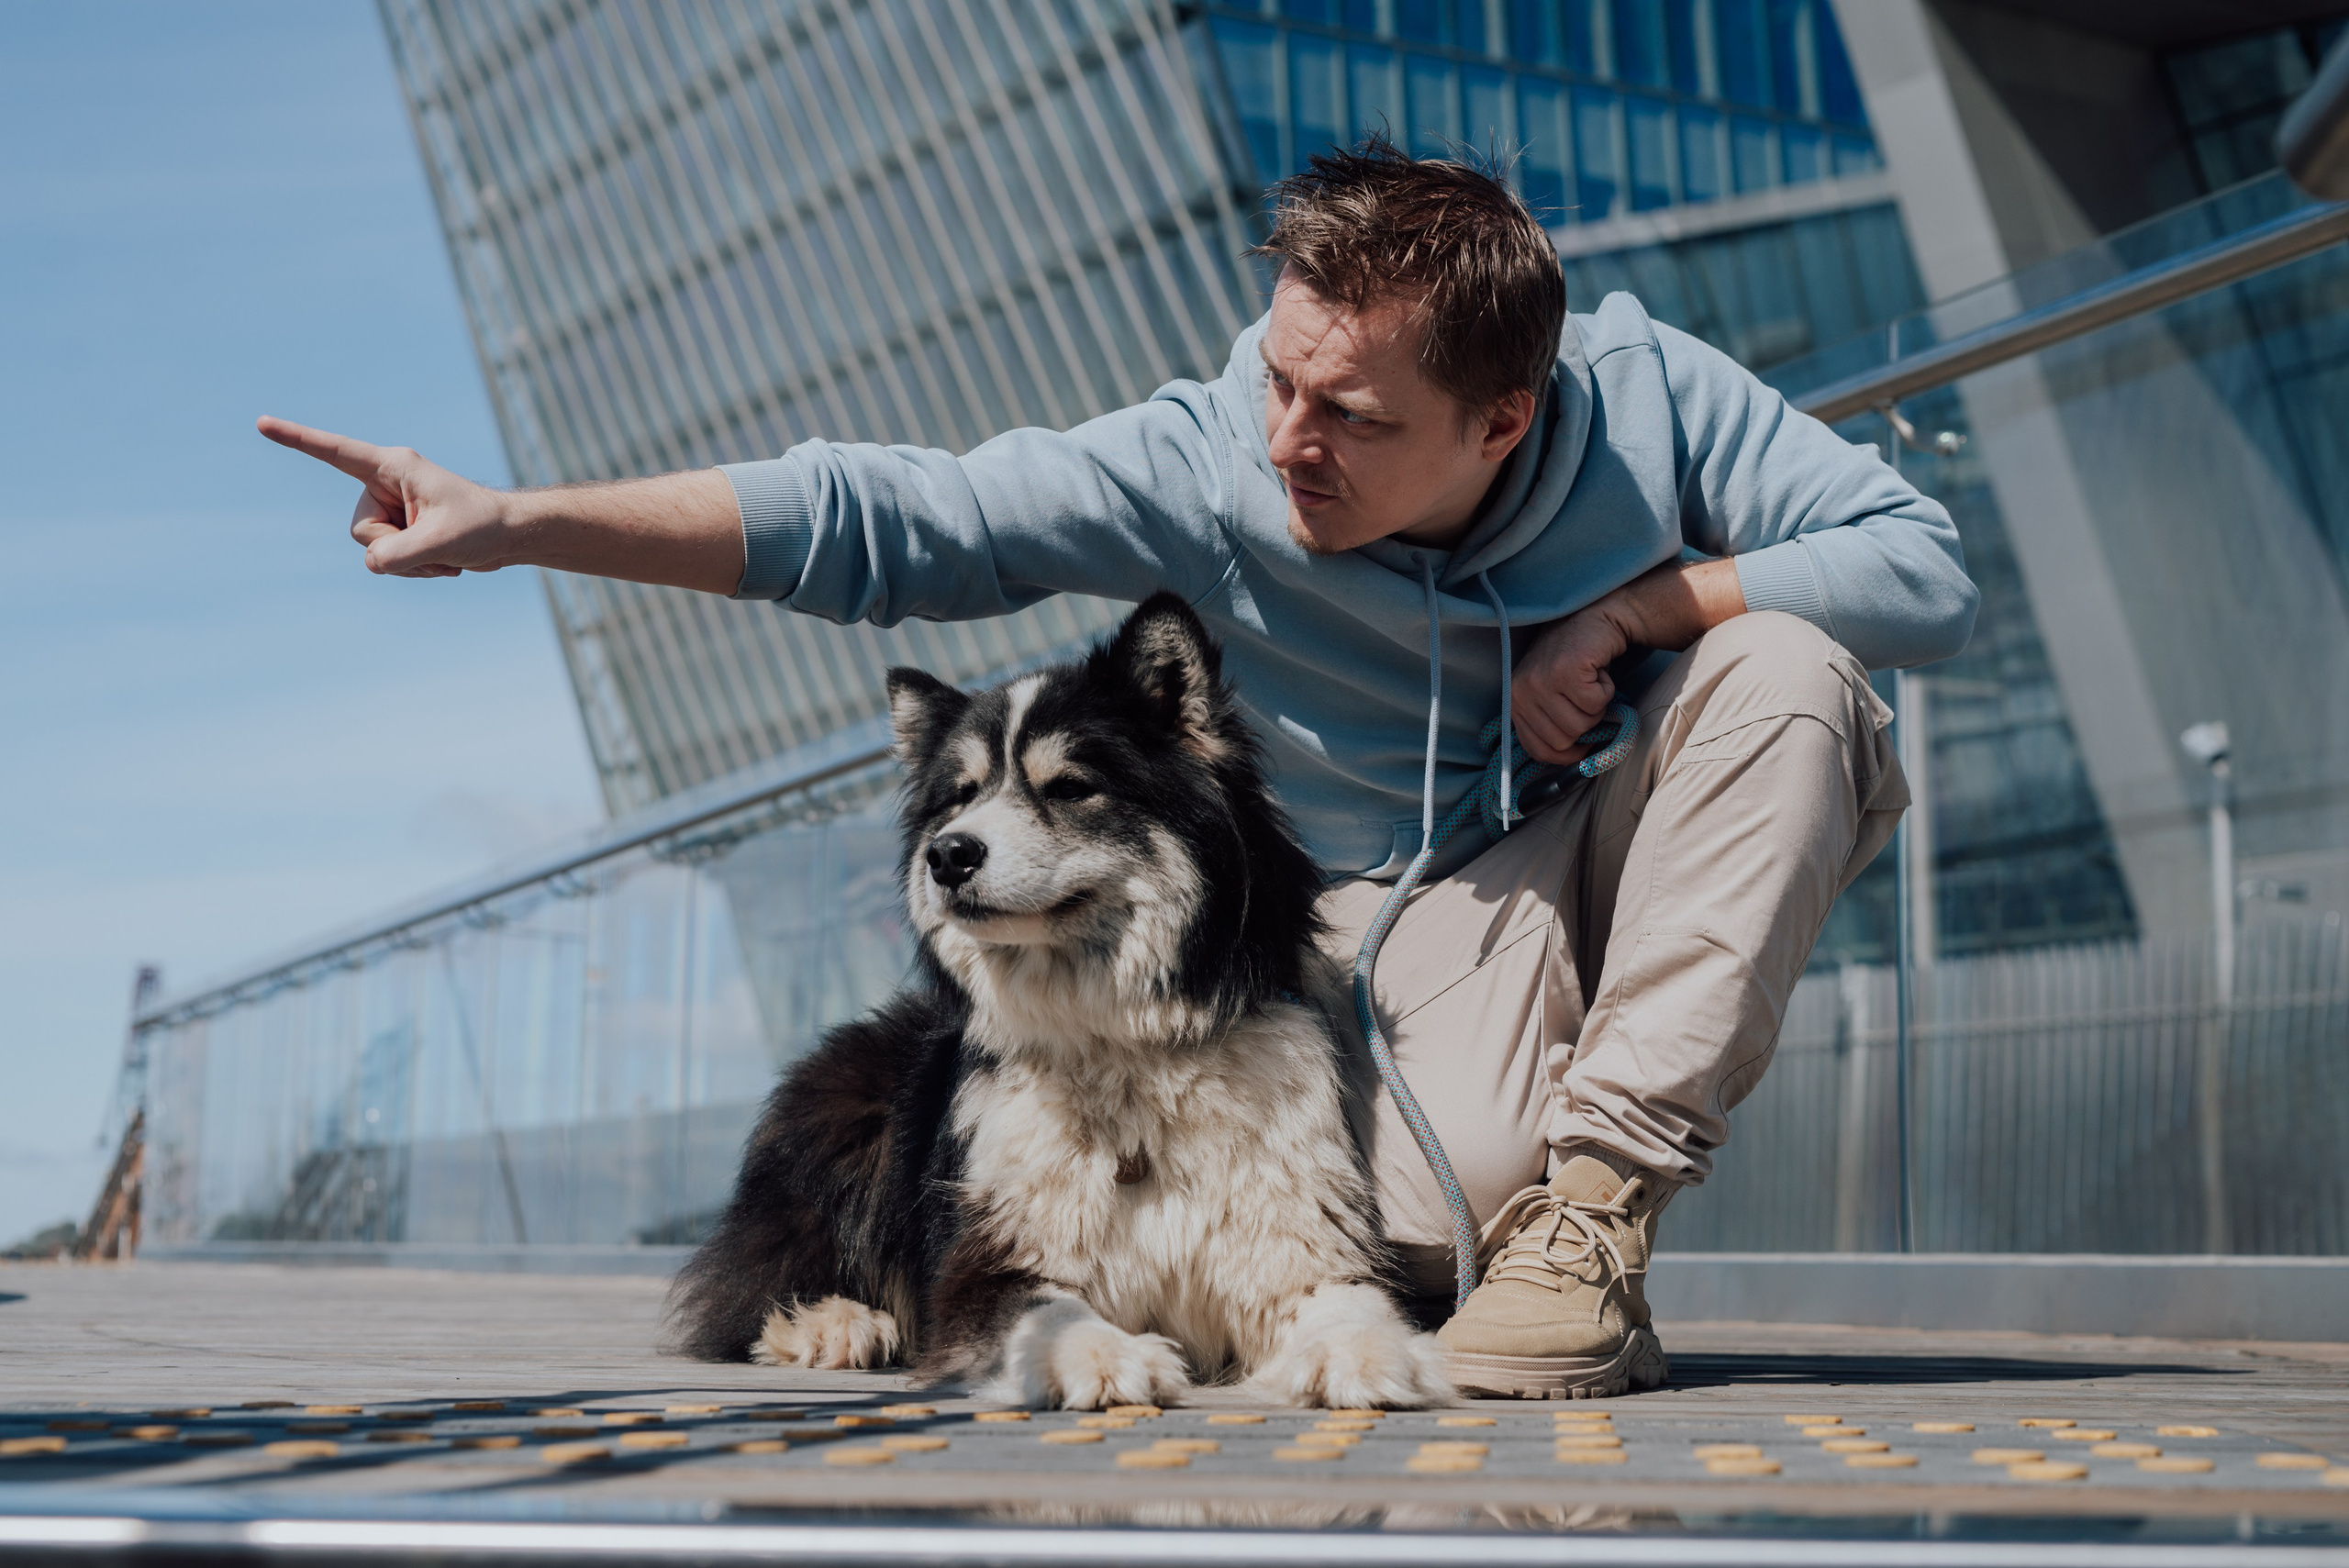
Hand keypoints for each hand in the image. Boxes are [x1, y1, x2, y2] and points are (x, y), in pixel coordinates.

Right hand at [257, 417, 514, 577]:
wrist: (510, 536)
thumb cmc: (483, 527)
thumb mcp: (440, 543)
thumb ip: (396, 556)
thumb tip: (371, 563)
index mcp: (393, 467)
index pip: (336, 453)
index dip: (298, 440)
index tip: (262, 423)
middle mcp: (386, 484)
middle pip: (362, 530)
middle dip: (397, 549)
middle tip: (439, 544)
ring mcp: (391, 508)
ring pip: (373, 550)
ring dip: (410, 564)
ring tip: (445, 555)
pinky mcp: (399, 529)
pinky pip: (387, 560)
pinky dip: (416, 570)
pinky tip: (445, 563)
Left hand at [1510, 559, 1748, 764]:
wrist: (1598, 619)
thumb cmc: (1580, 663)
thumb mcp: (1554, 697)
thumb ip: (1552, 727)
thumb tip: (1569, 767)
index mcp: (1515, 702)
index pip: (1540, 751)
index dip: (1569, 751)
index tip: (1584, 738)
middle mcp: (1521, 691)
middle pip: (1564, 741)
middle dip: (1587, 724)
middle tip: (1588, 696)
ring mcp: (1541, 679)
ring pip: (1581, 725)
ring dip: (1598, 706)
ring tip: (1591, 681)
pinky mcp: (1565, 669)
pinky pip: (1596, 704)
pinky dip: (1607, 691)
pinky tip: (1597, 670)